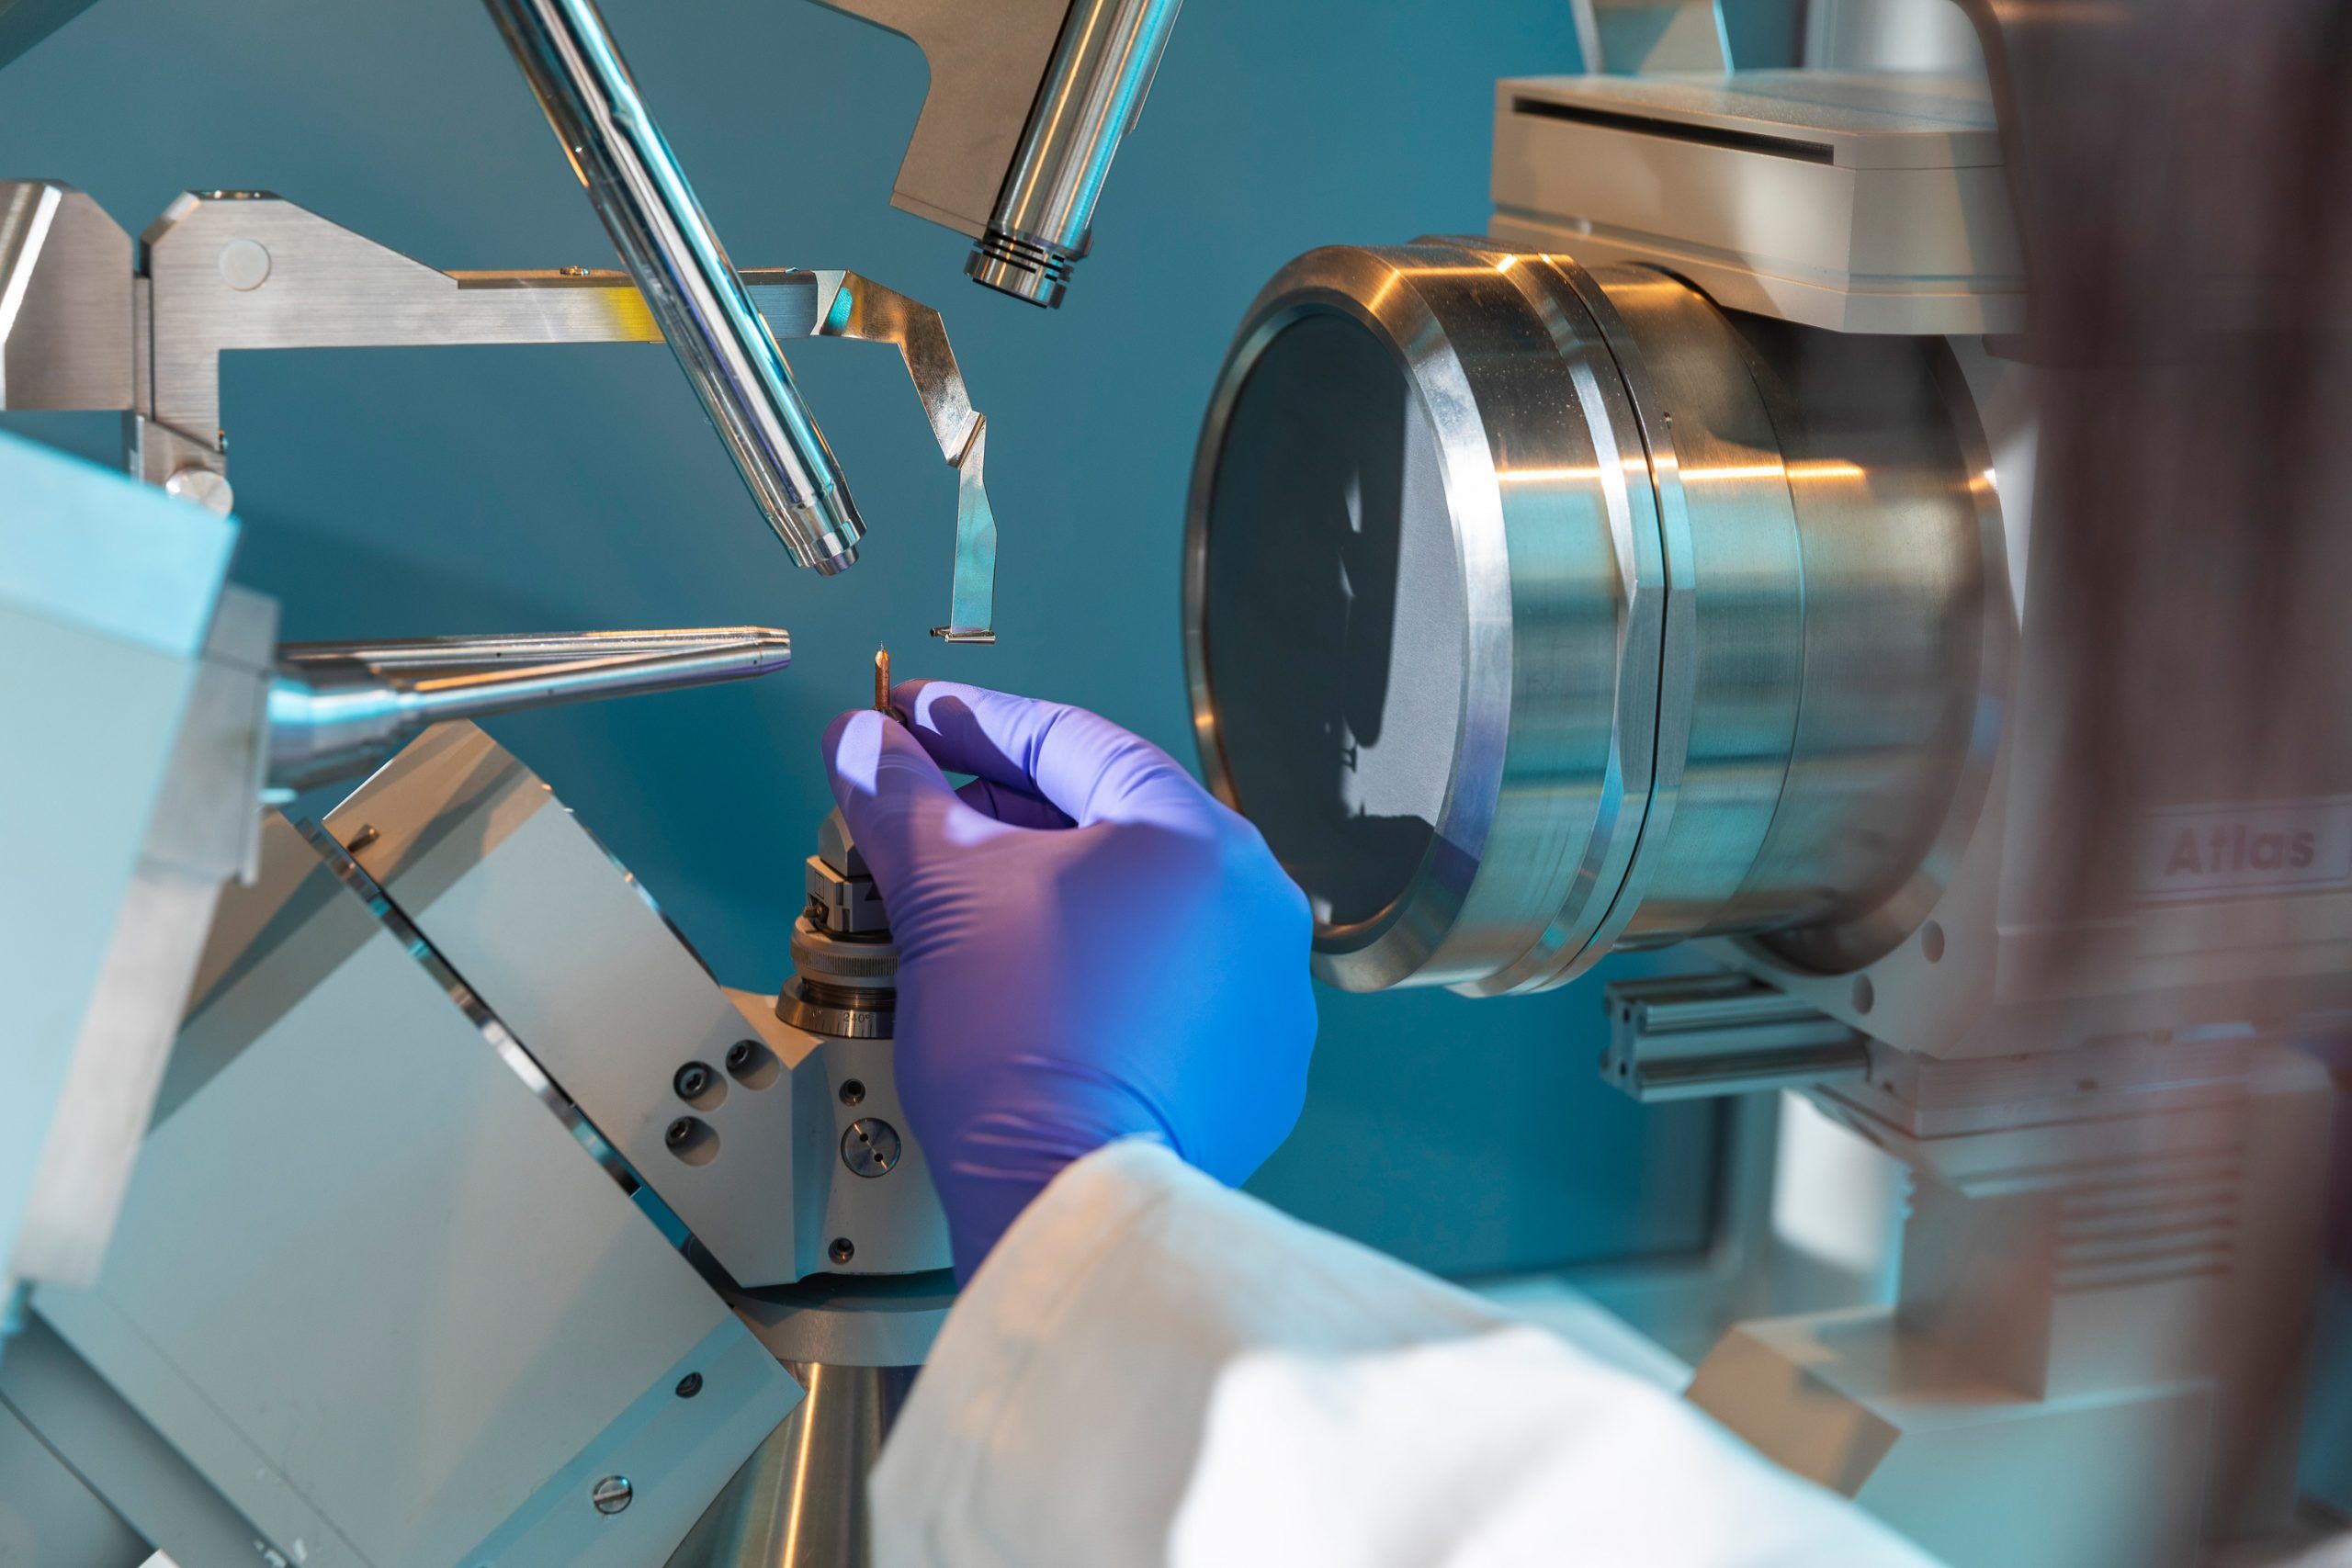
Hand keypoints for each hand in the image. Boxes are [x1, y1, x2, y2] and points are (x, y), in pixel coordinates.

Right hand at [823, 681, 1316, 1280]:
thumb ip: (898, 796)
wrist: (1066, 1195)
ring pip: (1144, 906)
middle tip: (926, 809)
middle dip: (1006, 809)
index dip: (972, 722)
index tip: (914, 721)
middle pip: (1113, 820)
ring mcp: (1264, 991)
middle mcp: (1257, 905)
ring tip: (966, 901)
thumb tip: (861, 745)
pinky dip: (1100, 967)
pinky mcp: (1251, 1067)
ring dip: (1053, 890)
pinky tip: (1033, 979)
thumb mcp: (942, 891)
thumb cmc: (1026, 1050)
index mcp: (1200, 837)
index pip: (1070, 741)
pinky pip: (1167, 986)